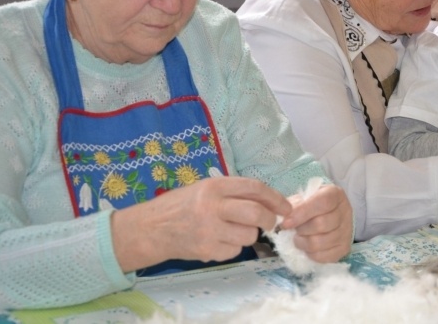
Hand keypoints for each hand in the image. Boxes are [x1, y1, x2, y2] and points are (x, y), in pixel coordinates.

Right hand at [111, 177, 291, 271]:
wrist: (151, 228)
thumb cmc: (183, 205)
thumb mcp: (206, 188)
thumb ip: (234, 193)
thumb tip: (270, 201)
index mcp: (214, 186)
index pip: (254, 188)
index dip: (275, 197)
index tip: (286, 206)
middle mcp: (212, 206)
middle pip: (256, 213)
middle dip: (270, 219)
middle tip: (270, 223)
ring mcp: (209, 230)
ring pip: (248, 235)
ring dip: (250, 234)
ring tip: (235, 230)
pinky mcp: (206, 251)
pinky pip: (234, 251)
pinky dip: (233, 247)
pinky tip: (219, 241)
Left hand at [279, 184, 352, 262]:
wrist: (329, 215)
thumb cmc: (312, 205)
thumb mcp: (304, 198)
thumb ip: (294, 205)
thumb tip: (283, 218)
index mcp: (335, 194)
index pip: (323, 203)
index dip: (303, 212)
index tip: (286, 222)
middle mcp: (345, 212)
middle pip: (322, 224)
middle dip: (301, 229)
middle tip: (293, 229)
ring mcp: (347, 232)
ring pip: (321, 242)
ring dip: (303, 243)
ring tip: (298, 238)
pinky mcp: (344, 249)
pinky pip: (323, 257)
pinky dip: (310, 254)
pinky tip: (306, 247)